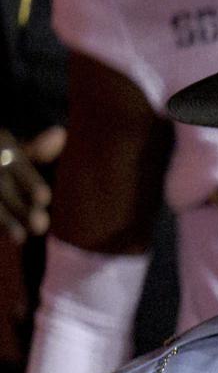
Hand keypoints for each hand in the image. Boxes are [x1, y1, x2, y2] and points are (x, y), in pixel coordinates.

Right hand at [0, 126, 62, 243]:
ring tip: (22, 238)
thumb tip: (58, 134)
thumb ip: (37, 147)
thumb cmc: (4, 154)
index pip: (18, 166)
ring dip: (5, 220)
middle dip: (20, 208)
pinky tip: (4, 237)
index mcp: (4, 146)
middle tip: (40, 226)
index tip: (45, 198)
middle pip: (4, 188)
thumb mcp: (17, 147)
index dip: (30, 182)